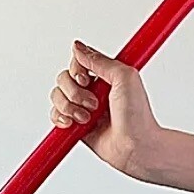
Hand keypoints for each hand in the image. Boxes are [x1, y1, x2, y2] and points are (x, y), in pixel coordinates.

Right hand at [48, 40, 161, 177]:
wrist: (135, 146)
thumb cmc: (137, 116)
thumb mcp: (125, 77)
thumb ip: (100, 60)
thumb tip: (78, 47)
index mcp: (106, 75)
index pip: (77, 62)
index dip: (77, 71)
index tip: (87, 80)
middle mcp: (93, 89)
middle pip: (63, 78)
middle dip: (74, 92)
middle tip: (93, 103)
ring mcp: (83, 107)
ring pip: (57, 96)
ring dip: (69, 107)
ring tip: (87, 117)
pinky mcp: (76, 124)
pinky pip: (55, 115)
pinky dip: (60, 118)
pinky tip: (73, 123)